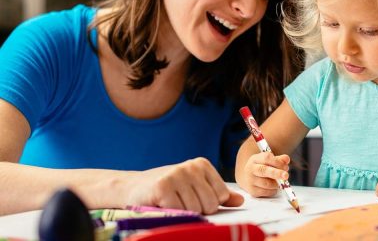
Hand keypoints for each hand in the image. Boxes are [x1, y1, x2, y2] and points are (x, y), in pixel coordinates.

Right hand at [124, 157, 243, 213]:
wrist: (133, 188)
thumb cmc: (168, 190)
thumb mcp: (195, 188)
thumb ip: (218, 194)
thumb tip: (240, 201)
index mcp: (202, 164)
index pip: (222, 195)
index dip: (209, 204)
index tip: (194, 199)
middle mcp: (191, 166)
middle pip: (211, 204)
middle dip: (197, 211)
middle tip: (181, 203)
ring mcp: (177, 175)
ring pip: (196, 210)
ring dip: (183, 213)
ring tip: (172, 204)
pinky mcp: (163, 187)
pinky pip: (180, 212)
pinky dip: (172, 215)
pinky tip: (163, 205)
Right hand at [239, 151, 289, 197]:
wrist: (248, 177)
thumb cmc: (262, 167)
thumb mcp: (269, 160)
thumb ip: (279, 159)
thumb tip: (286, 159)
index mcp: (255, 159)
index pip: (266, 158)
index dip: (277, 162)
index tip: (286, 166)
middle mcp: (251, 169)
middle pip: (263, 170)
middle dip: (276, 173)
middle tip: (286, 176)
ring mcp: (250, 181)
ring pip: (267, 183)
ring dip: (277, 183)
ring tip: (280, 182)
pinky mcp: (252, 191)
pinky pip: (267, 192)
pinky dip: (273, 190)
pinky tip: (274, 187)